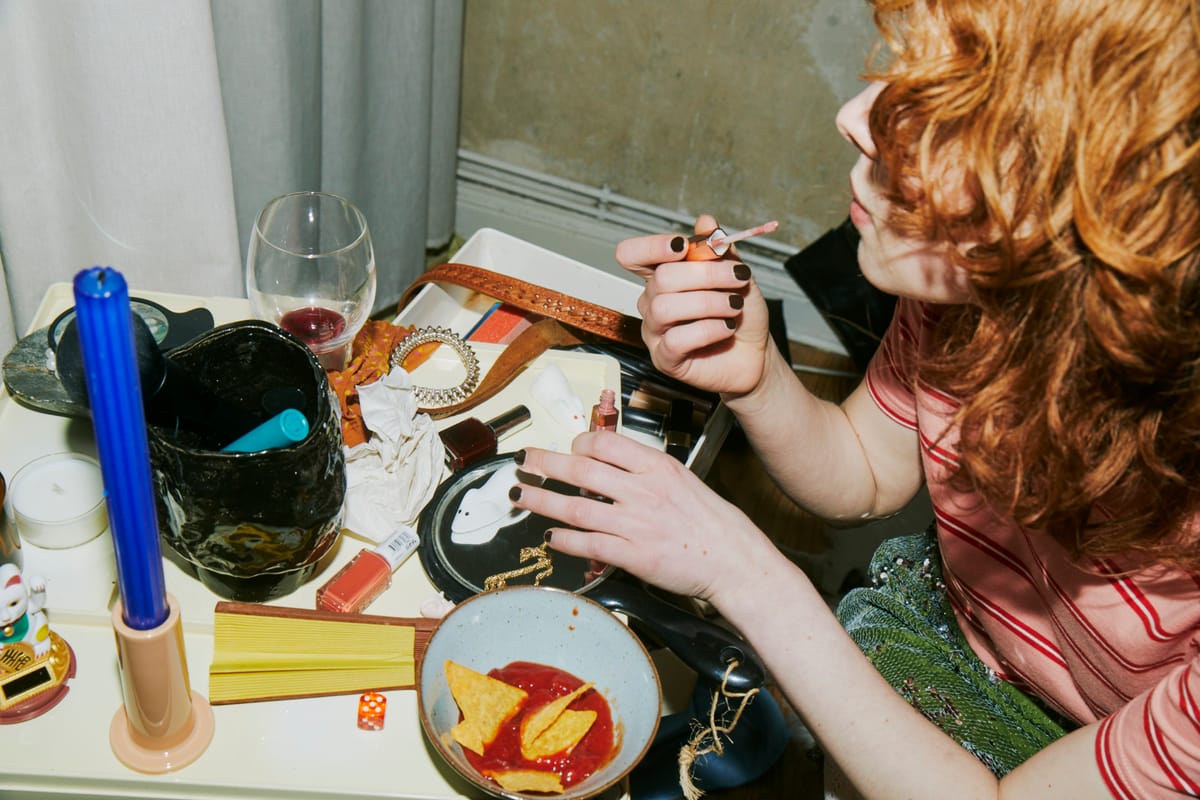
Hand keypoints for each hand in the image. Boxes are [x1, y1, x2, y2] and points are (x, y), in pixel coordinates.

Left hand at [509, 433, 772, 602]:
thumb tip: (609, 468)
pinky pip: (589, 545)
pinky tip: (551, 537)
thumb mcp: (682, 480)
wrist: (734, 560)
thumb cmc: (712, 523)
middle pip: (582, 470)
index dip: (579, 445)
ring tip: (522, 497)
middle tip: (525, 461)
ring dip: (544, 501)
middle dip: (546, 464)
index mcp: (657, 467)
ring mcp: (636, 524)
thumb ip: (646, 472)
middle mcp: (643, 491)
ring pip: (577, 508)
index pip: (606, 444)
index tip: (569, 450)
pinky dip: (565, 541)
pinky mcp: (634, 556)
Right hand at [615, 215, 773, 395]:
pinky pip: (676, 340)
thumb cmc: (740, 313)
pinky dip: (708, 330)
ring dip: (709, 303)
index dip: (652, 246)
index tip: (685, 246)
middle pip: (661, 278)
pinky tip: (726, 328)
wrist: (755, 352)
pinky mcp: (665, 359)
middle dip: (706, 274)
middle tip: (739, 278)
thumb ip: (718, 250)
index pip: (632, 254)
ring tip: (734, 306)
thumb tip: (706, 222)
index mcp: (662, 276)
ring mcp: (655, 332)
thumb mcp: (735, 274)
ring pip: (665, 308)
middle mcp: (652, 302)